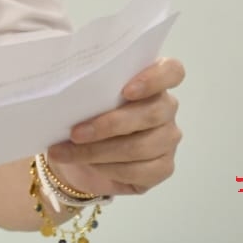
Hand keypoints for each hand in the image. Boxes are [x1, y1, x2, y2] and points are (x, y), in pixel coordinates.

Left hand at [45, 57, 184, 197]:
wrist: (81, 154)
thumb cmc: (84, 116)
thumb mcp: (83, 98)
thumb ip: (89, 88)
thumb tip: (70, 92)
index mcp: (151, 80)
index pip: (172, 71)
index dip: (155, 79)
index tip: (126, 91)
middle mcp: (166, 107)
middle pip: (152, 113)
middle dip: (109, 125)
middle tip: (75, 133)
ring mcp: (168, 138)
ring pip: (141, 146)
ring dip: (100, 151)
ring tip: (70, 152)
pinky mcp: (164, 166)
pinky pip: (140, 171)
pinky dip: (110, 169)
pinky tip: (91, 165)